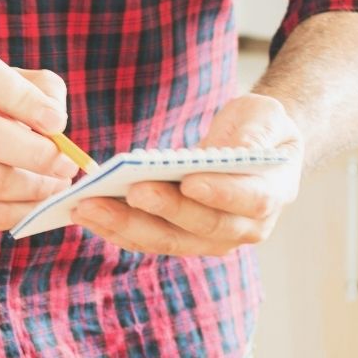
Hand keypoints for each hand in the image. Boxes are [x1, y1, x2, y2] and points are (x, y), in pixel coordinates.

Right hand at [0, 52, 78, 230]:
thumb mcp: (1, 87)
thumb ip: (39, 90)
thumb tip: (58, 124)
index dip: (26, 100)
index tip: (58, 124)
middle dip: (38, 155)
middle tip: (68, 166)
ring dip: (35, 190)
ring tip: (56, 188)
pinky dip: (18, 213)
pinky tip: (34, 206)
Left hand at [71, 93, 303, 255]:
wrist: (252, 152)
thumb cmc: (259, 130)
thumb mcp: (267, 118)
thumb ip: (257, 133)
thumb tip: (241, 149)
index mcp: (272, 195)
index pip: (249, 200)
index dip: (220, 193)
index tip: (189, 180)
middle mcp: (243, 228)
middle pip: (200, 226)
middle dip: (161, 209)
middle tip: (127, 190)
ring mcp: (210, 240)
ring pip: (166, 239)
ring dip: (125, 224)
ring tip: (88, 204)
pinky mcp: (180, 240)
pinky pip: (146, 240)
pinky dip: (115, 228)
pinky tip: (85, 211)